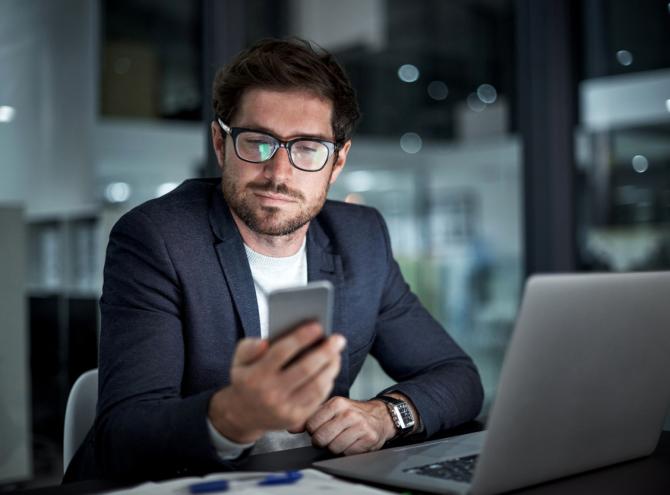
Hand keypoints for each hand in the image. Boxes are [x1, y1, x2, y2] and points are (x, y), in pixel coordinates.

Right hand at [208, 322, 345, 443]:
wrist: (242, 416)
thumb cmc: (246, 380)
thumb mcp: (239, 361)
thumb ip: (248, 347)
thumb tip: (264, 342)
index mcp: (255, 376)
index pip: (282, 352)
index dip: (302, 337)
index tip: (318, 326)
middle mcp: (270, 394)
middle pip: (305, 369)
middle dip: (325, 352)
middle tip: (338, 339)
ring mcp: (284, 409)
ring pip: (316, 385)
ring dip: (331, 367)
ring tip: (337, 353)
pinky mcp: (295, 419)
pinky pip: (317, 399)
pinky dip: (327, 382)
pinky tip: (331, 370)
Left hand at [302, 396, 396, 454]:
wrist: (380, 416)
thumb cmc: (352, 413)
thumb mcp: (332, 408)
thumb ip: (311, 416)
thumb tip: (291, 426)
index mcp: (336, 403)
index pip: (311, 425)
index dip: (313, 430)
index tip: (320, 428)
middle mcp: (348, 413)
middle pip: (320, 438)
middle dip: (322, 441)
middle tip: (330, 435)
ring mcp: (360, 426)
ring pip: (333, 448)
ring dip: (335, 447)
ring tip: (342, 437)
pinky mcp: (369, 438)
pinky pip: (347, 453)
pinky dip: (347, 451)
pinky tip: (352, 441)